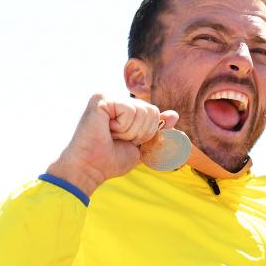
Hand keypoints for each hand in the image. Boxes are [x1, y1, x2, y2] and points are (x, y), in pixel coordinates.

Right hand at [46, 95, 178, 195]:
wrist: (90, 169)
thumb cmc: (111, 160)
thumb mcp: (142, 145)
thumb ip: (157, 129)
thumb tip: (174, 114)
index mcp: (124, 108)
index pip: (154, 113)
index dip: (147, 133)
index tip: (126, 142)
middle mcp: (115, 99)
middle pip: (151, 110)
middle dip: (140, 132)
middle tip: (118, 139)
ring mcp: (107, 97)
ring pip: (142, 111)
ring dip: (130, 132)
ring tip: (111, 136)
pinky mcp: (100, 98)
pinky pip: (129, 110)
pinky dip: (122, 127)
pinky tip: (107, 130)